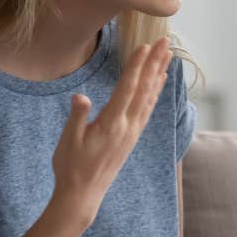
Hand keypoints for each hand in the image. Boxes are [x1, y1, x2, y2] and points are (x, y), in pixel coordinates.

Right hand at [50, 38, 172, 226]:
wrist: (83, 195)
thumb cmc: (70, 167)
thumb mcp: (68, 141)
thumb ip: (77, 117)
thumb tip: (81, 97)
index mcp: (111, 125)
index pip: (127, 89)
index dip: (136, 66)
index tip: (144, 46)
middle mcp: (127, 127)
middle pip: (144, 89)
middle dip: (154, 63)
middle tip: (164, 41)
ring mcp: (132, 132)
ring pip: (149, 97)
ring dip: (159, 74)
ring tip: (168, 55)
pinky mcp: (132, 137)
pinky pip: (147, 109)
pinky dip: (155, 92)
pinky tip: (159, 82)